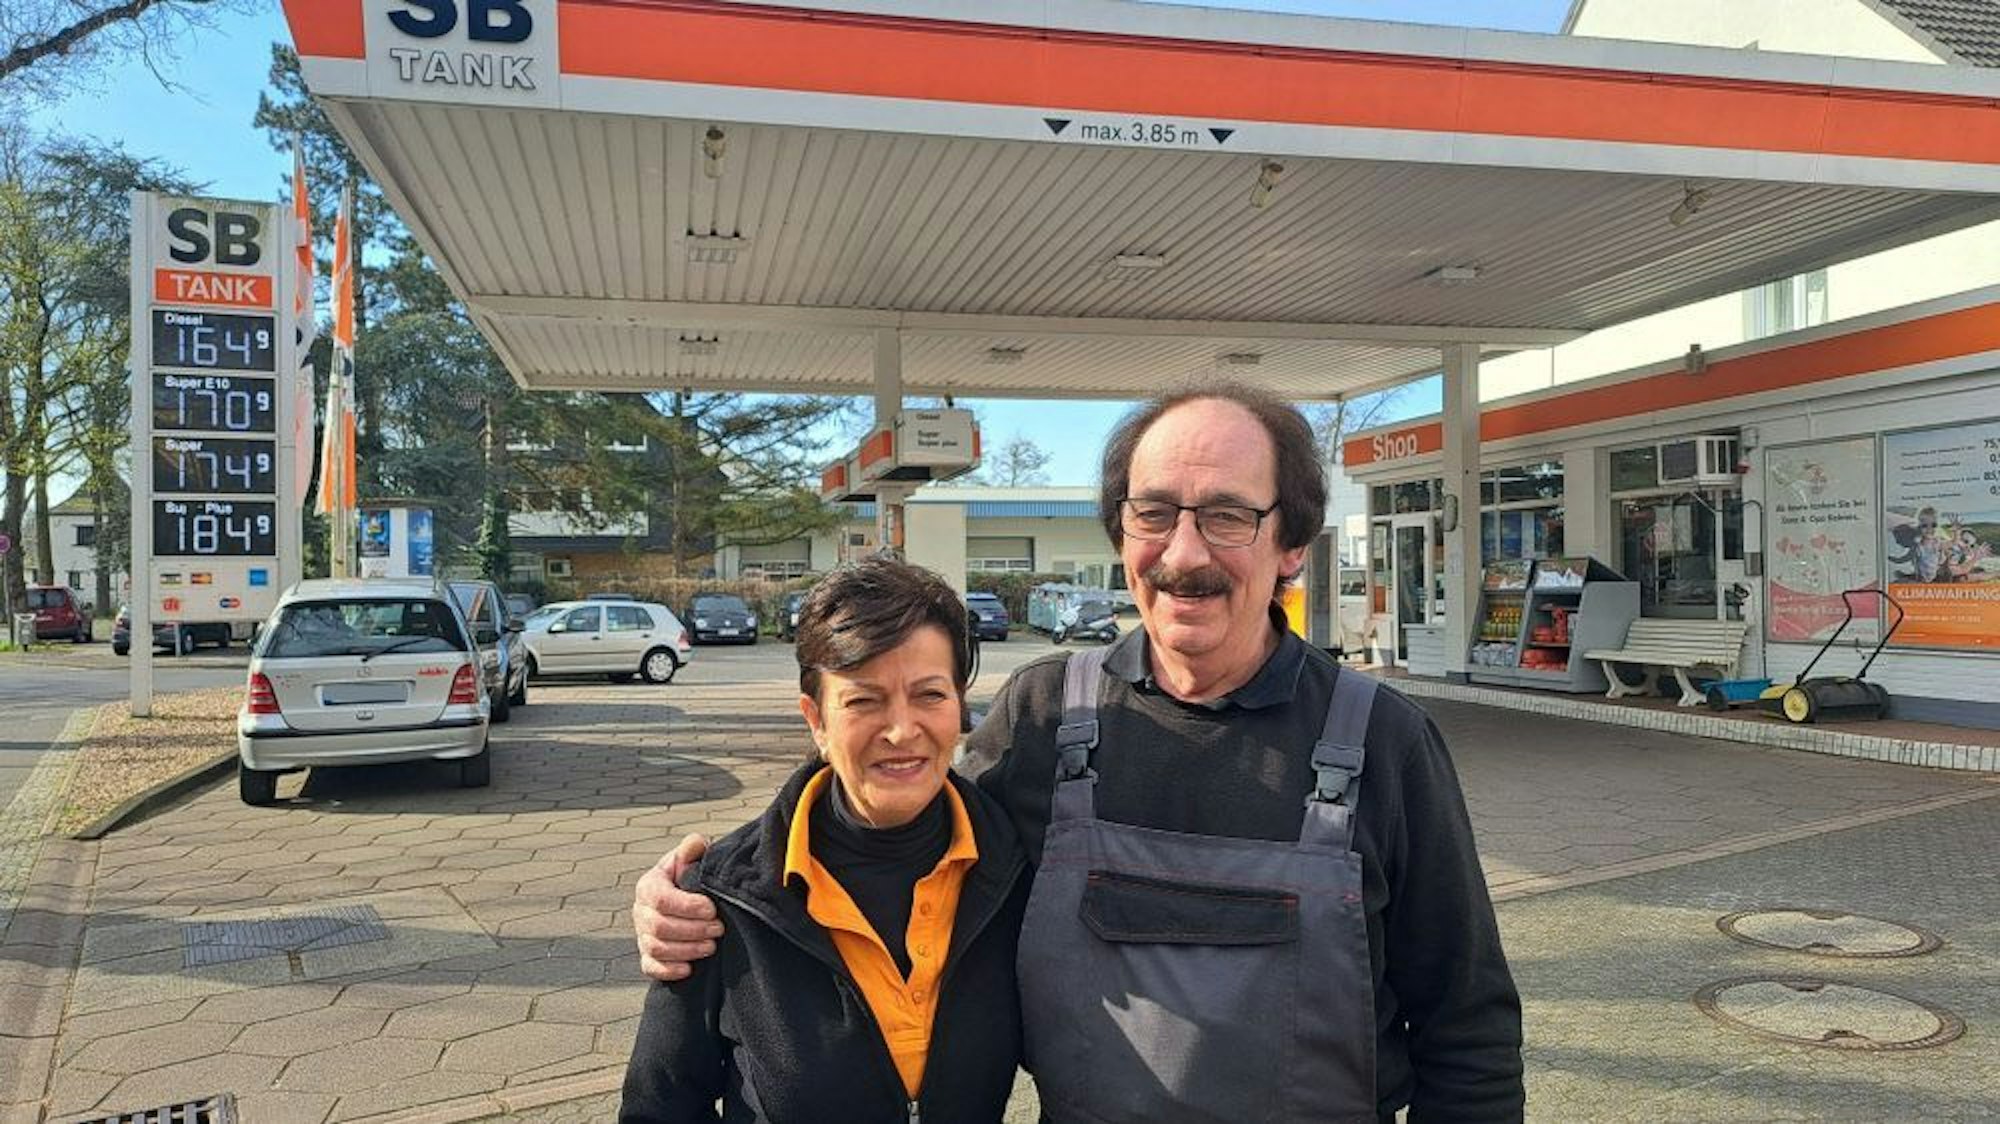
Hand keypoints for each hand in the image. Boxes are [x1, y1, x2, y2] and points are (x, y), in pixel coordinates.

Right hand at [634, 833, 722, 980]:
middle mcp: (641, 911)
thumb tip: (696, 843)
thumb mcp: (692, 858)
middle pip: (659, 927)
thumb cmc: (690, 877)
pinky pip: (651, 967)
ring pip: (656, 949)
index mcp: (649, 885)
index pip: (661, 899)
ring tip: (711, 946)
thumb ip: (693, 849)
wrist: (687, 898)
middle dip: (693, 930)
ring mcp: (642, 935)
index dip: (687, 907)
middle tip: (718, 929)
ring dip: (687, 950)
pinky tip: (690, 968)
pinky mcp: (648, 956)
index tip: (712, 909)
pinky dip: (669, 970)